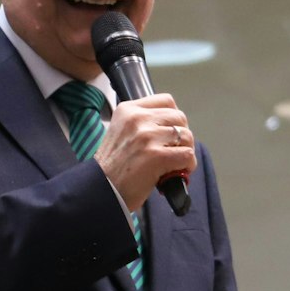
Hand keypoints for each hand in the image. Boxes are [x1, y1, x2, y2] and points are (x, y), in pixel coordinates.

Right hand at [94, 93, 195, 208]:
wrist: (101, 190)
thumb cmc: (112, 167)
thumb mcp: (120, 132)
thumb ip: (141, 124)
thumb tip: (170, 127)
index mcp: (128, 110)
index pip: (166, 101)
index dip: (174, 117)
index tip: (170, 132)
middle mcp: (137, 119)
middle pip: (179, 117)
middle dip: (182, 135)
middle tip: (175, 150)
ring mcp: (147, 136)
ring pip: (186, 135)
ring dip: (186, 150)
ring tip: (177, 163)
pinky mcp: (157, 156)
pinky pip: (187, 155)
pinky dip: (188, 165)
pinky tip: (178, 172)